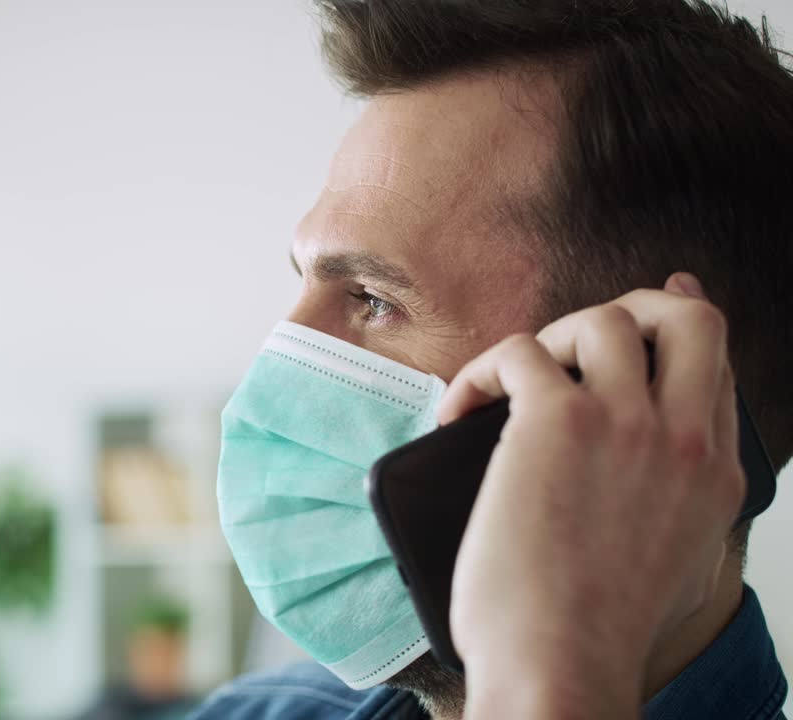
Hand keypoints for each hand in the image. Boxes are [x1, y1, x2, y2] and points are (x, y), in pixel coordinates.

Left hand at [440, 273, 743, 719]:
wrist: (559, 666)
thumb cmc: (591, 633)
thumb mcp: (670, 569)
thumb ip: (670, 509)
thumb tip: (643, 480)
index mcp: (715, 476)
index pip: (715, 371)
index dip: (681, 330)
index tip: (661, 301)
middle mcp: (683, 439)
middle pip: (690, 319)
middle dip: (637, 304)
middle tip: (574, 337)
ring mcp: (627, 424)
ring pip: (603, 319)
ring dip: (549, 338)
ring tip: (511, 385)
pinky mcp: (556, 422)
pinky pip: (520, 351)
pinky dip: (480, 373)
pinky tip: (458, 413)